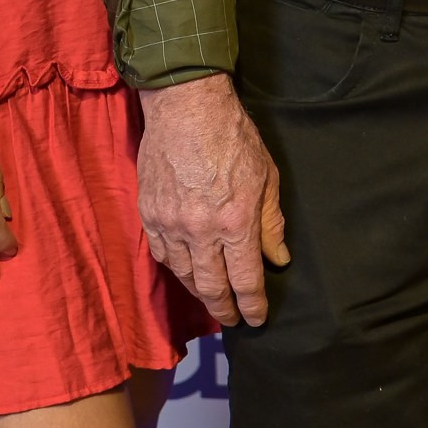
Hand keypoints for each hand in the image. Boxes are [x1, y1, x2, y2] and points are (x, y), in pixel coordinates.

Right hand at [135, 73, 290, 324]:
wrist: (186, 107)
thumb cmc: (233, 136)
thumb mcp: (266, 176)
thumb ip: (271, 222)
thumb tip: (278, 258)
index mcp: (236, 221)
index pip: (245, 279)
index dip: (253, 305)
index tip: (257, 318)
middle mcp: (202, 230)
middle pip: (211, 287)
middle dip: (224, 309)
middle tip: (232, 320)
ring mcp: (171, 224)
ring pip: (185, 275)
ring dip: (199, 293)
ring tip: (212, 299)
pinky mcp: (150, 215)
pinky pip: (163, 255)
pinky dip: (177, 269)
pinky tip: (187, 272)